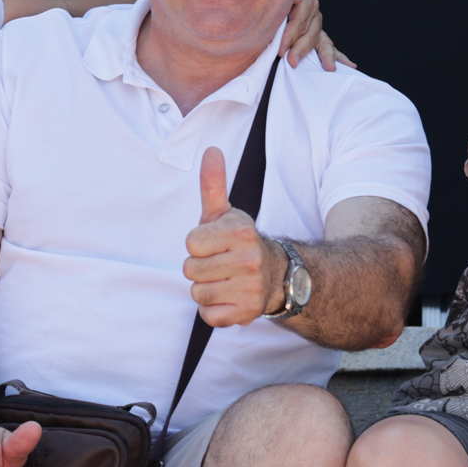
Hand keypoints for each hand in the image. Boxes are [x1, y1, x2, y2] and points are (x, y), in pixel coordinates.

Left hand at [184, 146, 281, 326]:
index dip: (198, 245)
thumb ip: (213, 184)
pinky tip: (228, 298)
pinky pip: (209, 316)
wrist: (277, 275)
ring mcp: (249, 288)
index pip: (191, 243)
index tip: (215, 245)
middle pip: (190, 270)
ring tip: (224, 281)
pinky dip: (214, 311)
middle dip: (200, 269)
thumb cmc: (239, 243)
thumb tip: (211, 150)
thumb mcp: (225, 213)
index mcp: (240, 233)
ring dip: (206, 289)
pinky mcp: (247, 313)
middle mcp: (248, 260)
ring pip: (197, 294)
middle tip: (220, 265)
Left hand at [278, 0, 354, 70]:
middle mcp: (314, 12)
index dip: (289, 36)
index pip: (299, 21)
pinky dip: (340, 57)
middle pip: (310, 34)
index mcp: (305, 0)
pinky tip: (350, 66)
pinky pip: (329, 47)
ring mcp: (318, 25)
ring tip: (329, 68)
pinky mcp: (319, 36)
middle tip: (292, 62)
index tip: (280, 51)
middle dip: (301, 50)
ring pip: (323, 42)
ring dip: (326, 56)